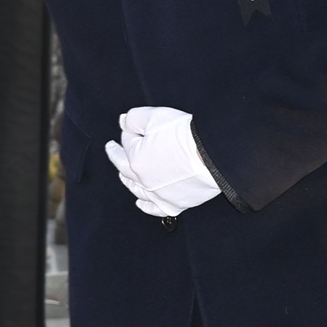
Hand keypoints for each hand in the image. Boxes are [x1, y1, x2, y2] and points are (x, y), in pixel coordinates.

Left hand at [105, 106, 219, 218]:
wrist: (213, 155)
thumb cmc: (186, 135)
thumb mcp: (155, 117)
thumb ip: (134, 118)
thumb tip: (123, 122)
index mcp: (135, 159)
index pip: (126, 144)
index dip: (128, 133)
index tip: (127, 128)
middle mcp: (143, 179)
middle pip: (125, 168)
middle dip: (118, 157)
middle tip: (113, 150)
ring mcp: (157, 194)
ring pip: (136, 189)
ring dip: (128, 180)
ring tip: (124, 174)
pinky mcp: (174, 204)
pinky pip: (154, 209)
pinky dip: (146, 206)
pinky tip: (141, 202)